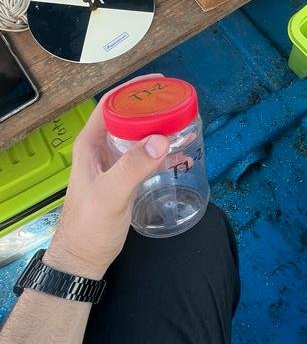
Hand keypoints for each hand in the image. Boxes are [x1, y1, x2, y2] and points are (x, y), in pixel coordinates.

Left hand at [44, 101, 168, 279]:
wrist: (84, 259)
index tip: (159, 84)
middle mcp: (101, 149)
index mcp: (91, 144)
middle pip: (127, 118)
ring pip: (138, 137)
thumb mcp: (111, 194)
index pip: (110, 104)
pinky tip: (181, 154)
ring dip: (159, 130)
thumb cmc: (89, 226)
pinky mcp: (125, 180)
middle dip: (152, 109)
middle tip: (178, 103)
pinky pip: (145, 157)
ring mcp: (113, 165)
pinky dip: (162, 153)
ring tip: (185, 124)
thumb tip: (160, 139)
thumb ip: (134, 166)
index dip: (133, 90)